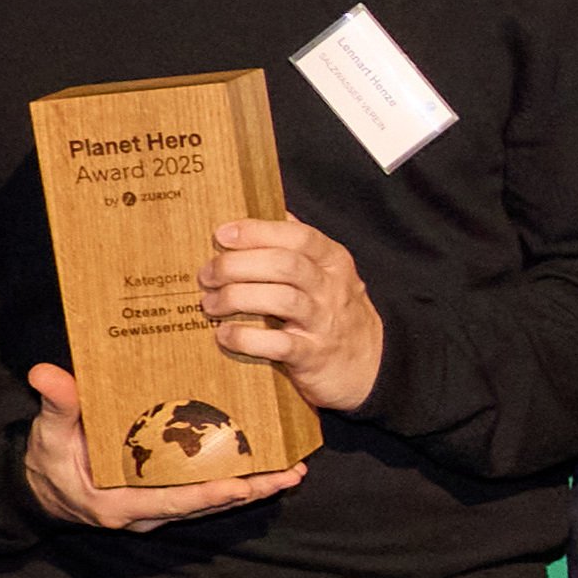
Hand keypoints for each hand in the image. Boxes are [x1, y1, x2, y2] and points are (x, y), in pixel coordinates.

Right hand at [23, 364, 308, 531]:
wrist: (44, 486)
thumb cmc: (47, 460)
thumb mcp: (48, 434)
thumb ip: (56, 405)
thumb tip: (45, 374)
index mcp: (119, 503)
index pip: (172, 500)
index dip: (206, 495)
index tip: (241, 486)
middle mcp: (147, 510)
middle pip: (207, 503)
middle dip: (249, 490)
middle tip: (289, 475)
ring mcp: (160, 505)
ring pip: (214, 499)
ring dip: (254, 486)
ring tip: (293, 471)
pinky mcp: (168, 494)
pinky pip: (208, 489)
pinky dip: (238, 478)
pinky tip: (268, 465)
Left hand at [202, 215, 386, 409]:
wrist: (369, 367)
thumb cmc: (335, 313)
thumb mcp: (329, 273)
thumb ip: (301, 244)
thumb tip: (265, 210)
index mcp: (333, 261)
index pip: (298, 236)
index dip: (257, 232)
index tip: (222, 235)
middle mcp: (331, 289)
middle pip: (284, 265)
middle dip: (237, 266)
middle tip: (207, 274)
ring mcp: (325, 323)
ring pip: (281, 300)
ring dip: (237, 298)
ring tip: (211, 304)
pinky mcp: (314, 356)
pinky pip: (278, 344)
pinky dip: (246, 338)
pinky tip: (225, 335)